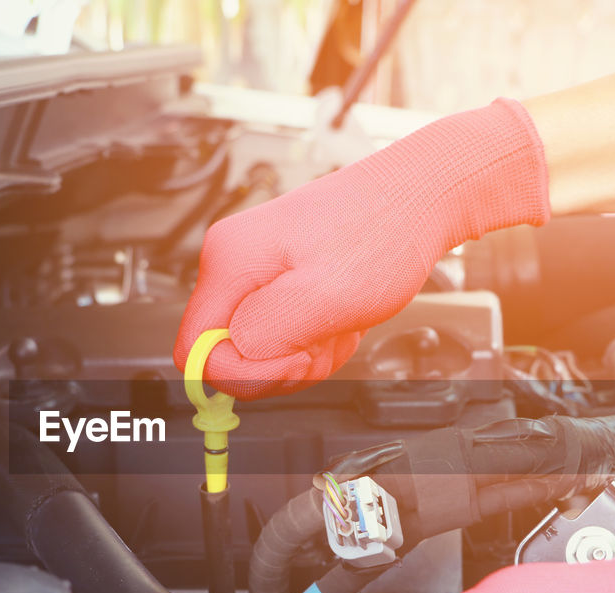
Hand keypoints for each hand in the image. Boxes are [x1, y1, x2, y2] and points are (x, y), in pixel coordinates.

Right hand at [173, 98, 549, 399]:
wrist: (420, 196)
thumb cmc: (385, 233)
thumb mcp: (326, 297)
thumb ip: (266, 333)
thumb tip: (223, 359)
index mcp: (229, 262)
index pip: (194, 353)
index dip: (244, 373)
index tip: (295, 357)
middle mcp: (232, 264)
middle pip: (227, 356)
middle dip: (280, 364)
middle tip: (325, 338)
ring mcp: (255, 272)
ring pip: (259, 351)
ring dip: (304, 354)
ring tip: (339, 322)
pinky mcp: (277, 280)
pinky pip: (281, 336)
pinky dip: (315, 339)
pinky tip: (340, 317)